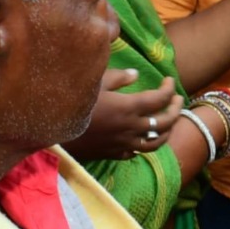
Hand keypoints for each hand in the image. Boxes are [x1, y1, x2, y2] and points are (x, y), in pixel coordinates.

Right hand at [63, 72, 181, 162]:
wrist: (52, 132)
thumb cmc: (71, 101)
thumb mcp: (94, 82)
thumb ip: (118, 78)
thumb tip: (135, 75)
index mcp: (129, 107)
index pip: (160, 98)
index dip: (169, 88)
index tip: (168, 80)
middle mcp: (131, 128)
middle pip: (165, 121)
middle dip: (176, 109)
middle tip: (177, 99)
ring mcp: (124, 144)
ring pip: (156, 142)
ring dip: (167, 131)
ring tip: (169, 121)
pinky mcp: (113, 154)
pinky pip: (136, 153)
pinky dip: (144, 145)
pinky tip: (143, 138)